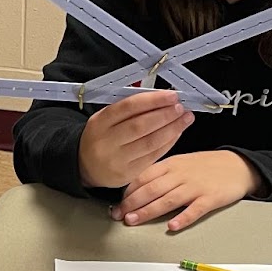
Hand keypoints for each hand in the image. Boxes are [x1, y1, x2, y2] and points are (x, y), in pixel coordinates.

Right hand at [77, 89, 193, 190]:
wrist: (86, 166)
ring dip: (172, 129)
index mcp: (100, 122)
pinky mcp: (128, 174)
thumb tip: (161, 98)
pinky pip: (153, 156)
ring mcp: (117, 160)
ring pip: (150, 142)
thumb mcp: (106, 118)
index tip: (171, 96)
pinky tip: (176, 133)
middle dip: (165, 115)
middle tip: (180, 108)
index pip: (128, 107)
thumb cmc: (102, 137)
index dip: (153, 100)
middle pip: (140, 126)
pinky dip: (168, 143)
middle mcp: (106, 142)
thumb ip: (129, 108)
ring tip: (185, 118)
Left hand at [112, 151, 260, 232]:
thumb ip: (159, 175)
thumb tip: (135, 189)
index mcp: (171, 164)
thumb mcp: (180, 163)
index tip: (116, 204)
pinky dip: (183, 218)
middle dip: (132, 203)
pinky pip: (195, 209)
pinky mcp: (211, 198)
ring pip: (168, 199)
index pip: (143, 177)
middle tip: (119, 215)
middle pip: (152, 189)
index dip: (128, 191)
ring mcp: (195, 186)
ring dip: (149, 211)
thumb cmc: (206, 167)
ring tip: (135, 220)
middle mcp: (181, 174)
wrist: (238, 165)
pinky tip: (172, 226)